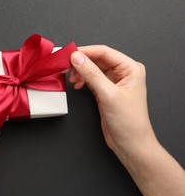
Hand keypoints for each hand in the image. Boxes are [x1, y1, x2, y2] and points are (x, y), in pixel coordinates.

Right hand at [69, 46, 184, 195]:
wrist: (131, 144)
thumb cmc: (128, 122)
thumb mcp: (108, 95)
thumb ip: (91, 74)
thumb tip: (76, 57)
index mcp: (130, 68)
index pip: (104, 52)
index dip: (84, 51)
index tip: (67, 54)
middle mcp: (124, 72)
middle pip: (97, 59)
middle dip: (81, 62)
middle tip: (64, 66)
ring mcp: (115, 82)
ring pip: (93, 69)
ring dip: (80, 72)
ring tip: (71, 79)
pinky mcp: (107, 92)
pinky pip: (92, 79)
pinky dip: (83, 80)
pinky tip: (77, 85)